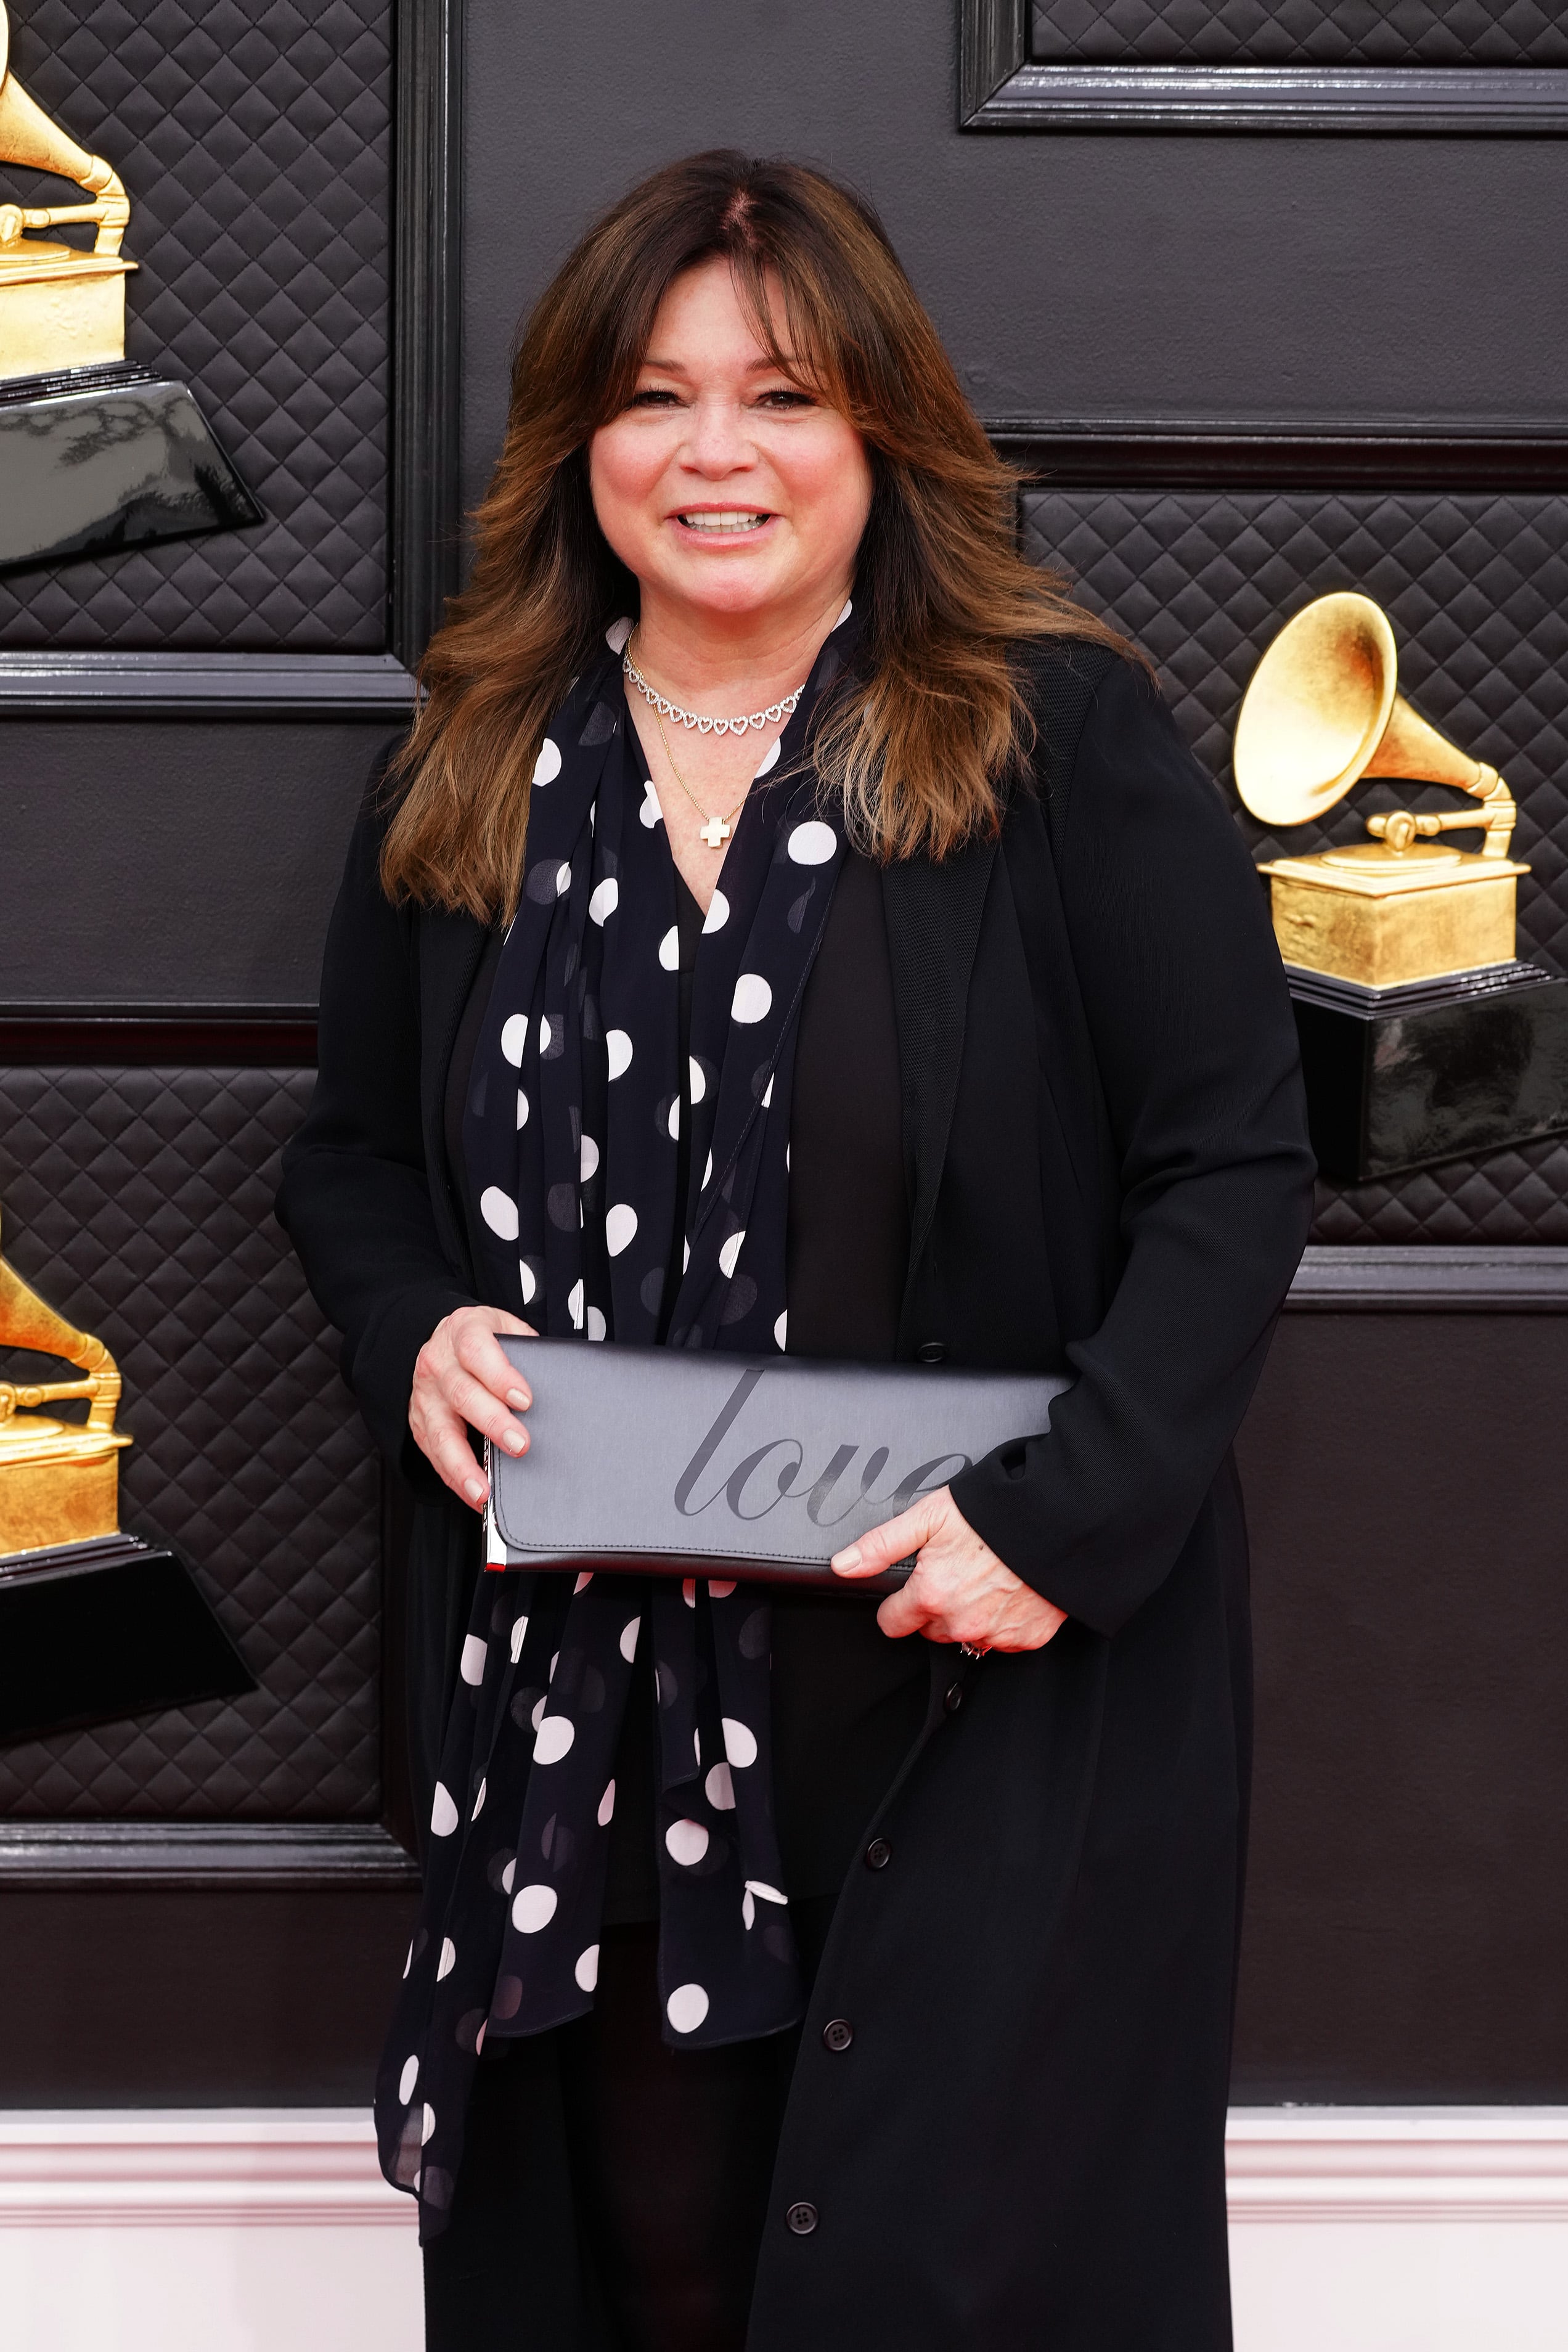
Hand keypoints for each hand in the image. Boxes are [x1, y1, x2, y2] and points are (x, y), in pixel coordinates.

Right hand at [408, 1305, 536, 1509]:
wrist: (445, 1339)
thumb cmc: (483, 1337)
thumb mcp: (507, 1328)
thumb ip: (528, 1350)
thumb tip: (562, 1381)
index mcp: (463, 1331)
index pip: (477, 1351)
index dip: (500, 1376)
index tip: (525, 1399)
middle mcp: (439, 1364)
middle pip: (463, 1395)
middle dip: (493, 1423)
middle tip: (520, 1445)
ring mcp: (427, 1396)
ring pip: (442, 1433)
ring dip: (465, 1465)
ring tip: (485, 1490)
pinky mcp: (421, 1423)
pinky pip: (436, 1455)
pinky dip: (456, 1478)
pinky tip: (474, 1494)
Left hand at [831, 1486, 1067, 1651]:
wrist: (1059, 1522)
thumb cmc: (994, 1515)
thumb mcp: (929, 1517)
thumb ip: (882, 1545)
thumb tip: (843, 1565)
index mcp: (931, 1595)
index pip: (892, 1623)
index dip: (898, 1603)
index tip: (911, 1587)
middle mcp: (960, 1623)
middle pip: (930, 1629)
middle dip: (936, 1605)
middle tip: (957, 1570)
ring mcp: (994, 1635)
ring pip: (965, 1635)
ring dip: (969, 1614)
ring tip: (985, 1577)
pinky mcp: (1025, 1638)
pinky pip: (1001, 1638)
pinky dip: (1002, 1619)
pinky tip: (1009, 1589)